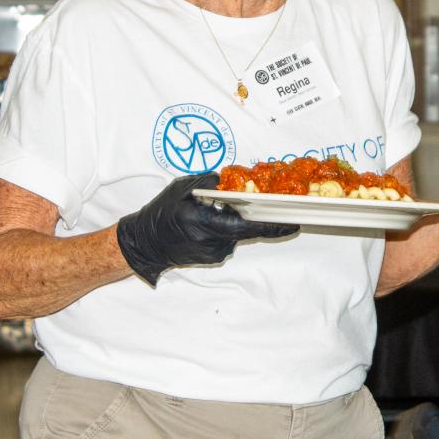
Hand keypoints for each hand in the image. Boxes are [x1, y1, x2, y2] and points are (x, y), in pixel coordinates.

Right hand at [116, 173, 297, 284]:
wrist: (146, 243)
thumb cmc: (161, 213)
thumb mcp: (181, 188)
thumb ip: (209, 183)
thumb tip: (233, 180)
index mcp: (204, 222)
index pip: (247, 226)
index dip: (273, 226)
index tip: (293, 224)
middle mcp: (211, 241)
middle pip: (245, 230)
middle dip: (254, 217)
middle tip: (265, 207)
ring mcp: (213, 253)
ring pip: (237, 234)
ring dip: (233, 222)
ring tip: (211, 214)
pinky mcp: (213, 258)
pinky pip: (228, 240)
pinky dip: (224, 230)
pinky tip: (207, 225)